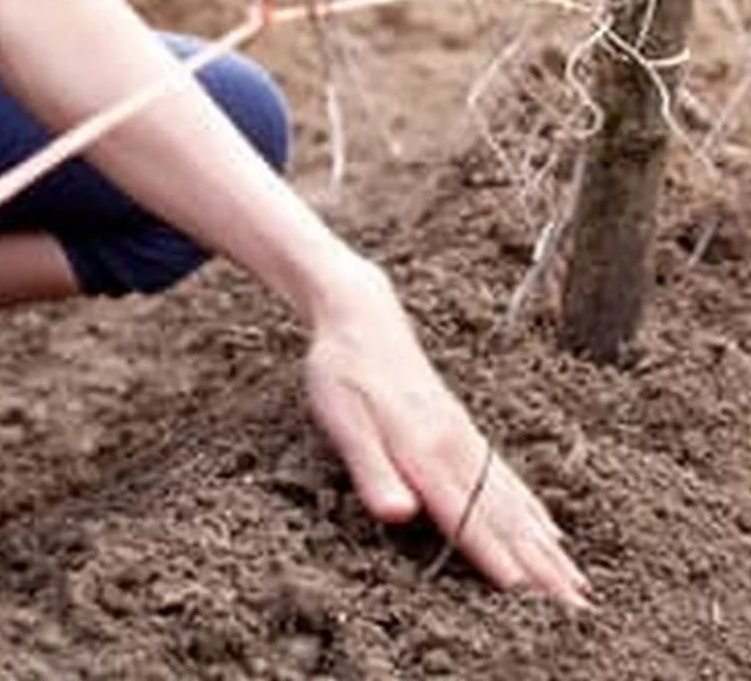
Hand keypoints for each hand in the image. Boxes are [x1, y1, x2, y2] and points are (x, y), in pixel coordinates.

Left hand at [303, 261, 589, 605]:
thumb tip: (398, 514)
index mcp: (425, 451)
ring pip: (514, 502)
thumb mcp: (343, 422)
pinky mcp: (464, 430)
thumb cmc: (344, 372)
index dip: (495, 558)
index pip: (465, 517)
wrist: (361, 316)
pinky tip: (551, 529)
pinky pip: (508, 478)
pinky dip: (533, 509)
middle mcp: (455, 446)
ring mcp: (465, 437)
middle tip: (582, 608)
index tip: (530, 598)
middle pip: (504, 517)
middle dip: (541, 565)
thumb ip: (372, 471)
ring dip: (546, 546)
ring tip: (578, 582)